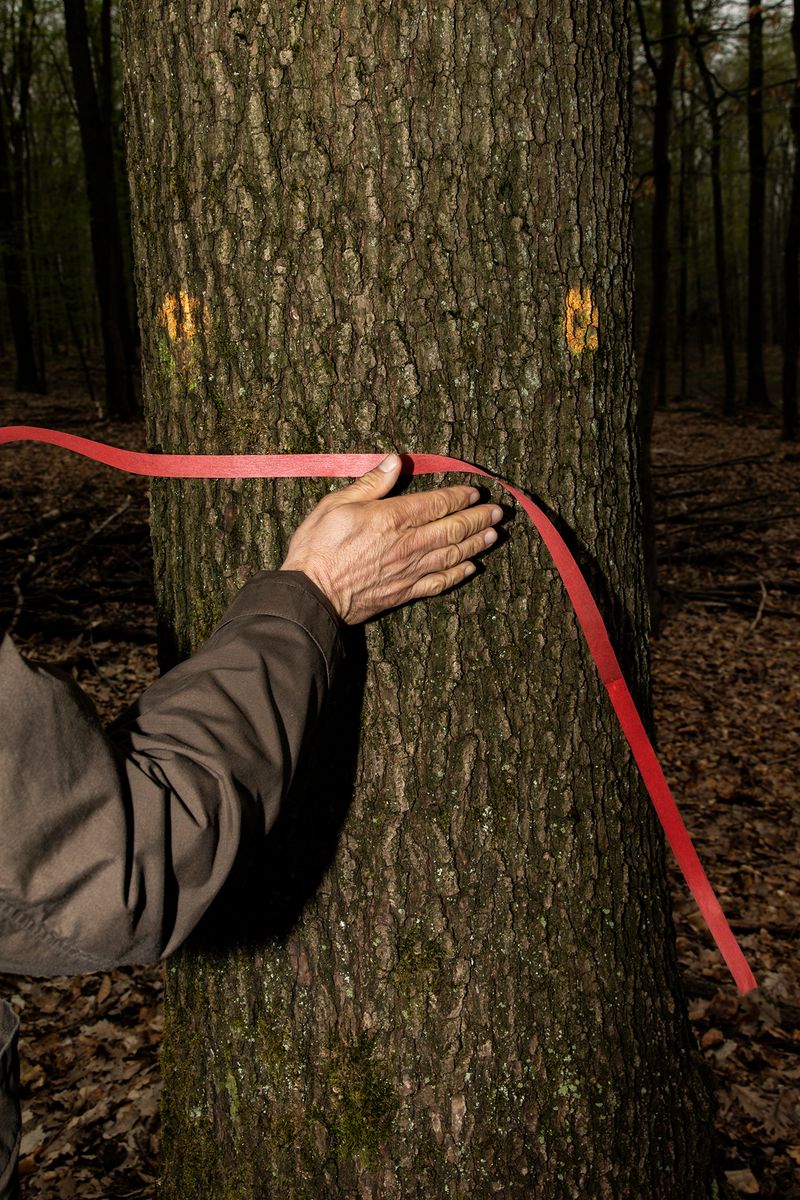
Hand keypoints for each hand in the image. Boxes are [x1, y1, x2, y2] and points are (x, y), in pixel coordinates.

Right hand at [280, 454, 502, 623]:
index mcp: (393, 518)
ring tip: (493, 535)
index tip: (474, 492)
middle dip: (477, 518)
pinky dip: (458, 574)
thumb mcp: (336, 504)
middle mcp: (408, 544)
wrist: (312, 595)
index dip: (458, 497)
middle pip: (452, 529)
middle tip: (498, 512)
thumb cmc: (318, 547)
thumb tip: (394, 461)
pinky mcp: (405, 592)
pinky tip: (471, 568)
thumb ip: (370, 483)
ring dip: (476, 543)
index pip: (436, 504)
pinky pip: (439, 582)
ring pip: (452, 554)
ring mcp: (409, 570)